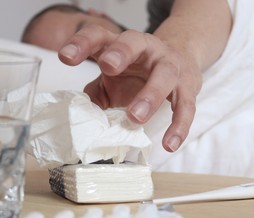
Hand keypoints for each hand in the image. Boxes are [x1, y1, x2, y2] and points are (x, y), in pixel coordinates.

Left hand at [58, 25, 201, 151]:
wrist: (181, 61)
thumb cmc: (140, 72)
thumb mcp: (114, 78)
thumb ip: (97, 93)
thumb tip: (81, 119)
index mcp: (121, 45)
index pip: (99, 36)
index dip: (82, 44)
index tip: (65, 57)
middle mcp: (146, 48)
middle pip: (134, 41)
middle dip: (121, 53)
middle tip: (108, 67)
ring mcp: (170, 65)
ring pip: (164, 75)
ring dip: (150, 95)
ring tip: (135, 117)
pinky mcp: (188, 86)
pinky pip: (186, 106)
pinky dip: (179, 126)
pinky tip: (170, 144)